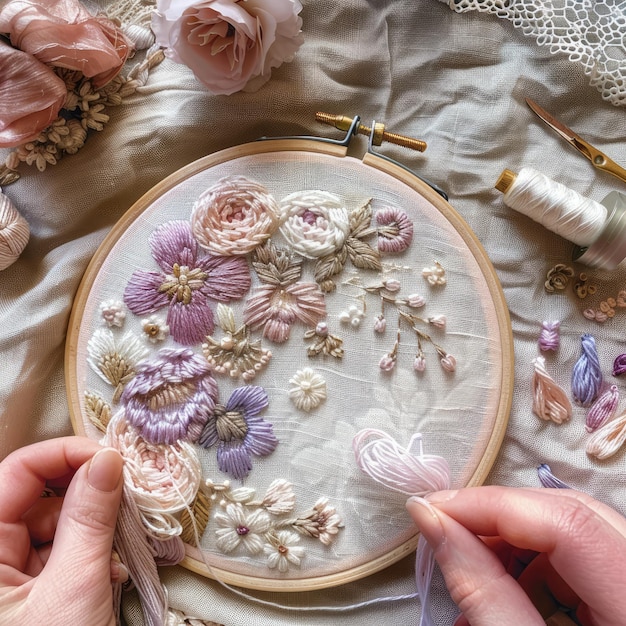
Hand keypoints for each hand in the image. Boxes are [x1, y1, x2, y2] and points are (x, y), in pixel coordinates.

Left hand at [0, 436, 123, 624]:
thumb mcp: (74, 588)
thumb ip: (91, 518)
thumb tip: (109, 460)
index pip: (16, 472)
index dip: (64, 455)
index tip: (112, 459)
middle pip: (37, 496)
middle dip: (85, 494)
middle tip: (127, 499)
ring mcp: (5, 577)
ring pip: (51, 525)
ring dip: (92, 529)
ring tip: (121, 548)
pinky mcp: (25, 593)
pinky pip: (56, 553)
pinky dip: (87, 555)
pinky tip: (108, 571)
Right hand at [406, 486, 625, 625]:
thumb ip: (481, 592)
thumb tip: (429, 519)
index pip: (570, 524)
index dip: (495, 507)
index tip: (434, 509)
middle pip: (573, 514)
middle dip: (500, 518)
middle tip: (446, 530)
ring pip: (574, 530)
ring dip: (512, 545)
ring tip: (468, 575)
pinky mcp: (623, 591)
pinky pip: (578, 558)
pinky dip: (531, 568)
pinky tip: (498, 593)